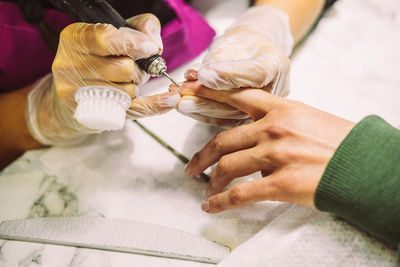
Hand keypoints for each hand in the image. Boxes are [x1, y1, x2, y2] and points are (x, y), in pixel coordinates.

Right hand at [27, 14, 179, 144]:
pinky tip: (170, 100)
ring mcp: (81, 94)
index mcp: (75, 39)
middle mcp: (71, 66)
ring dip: (137, 85)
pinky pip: (133, 110)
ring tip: (127, 80)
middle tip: (135, 66)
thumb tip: (155, 45)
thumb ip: (140, 27)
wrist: (75, 91)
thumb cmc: (98, 56)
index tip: (149, 48)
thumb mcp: (115, 31)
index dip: (133, 43)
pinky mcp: (94, 113)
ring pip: (129, 90)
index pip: (106, 40)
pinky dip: (156, 105)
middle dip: (139, 68)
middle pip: (124, 68)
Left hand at [177, 6, 292, 127]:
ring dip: (200, 107)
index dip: (227, 75)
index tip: (203, 74)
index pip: (253, 73)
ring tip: (178, 100)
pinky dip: (201, 114)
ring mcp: (261, 110)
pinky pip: (223, 121)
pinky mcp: (246, 119)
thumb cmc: (242, 45)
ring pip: (229, 114)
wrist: (252, 54)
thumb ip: (219, 58)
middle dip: (206, 97)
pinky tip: (185, 107)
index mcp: (276, 66)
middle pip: (240, 100)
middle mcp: (273, 92)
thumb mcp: (232, 41)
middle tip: (182, 92)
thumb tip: (199, 75)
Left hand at [180, 81, 354, 212]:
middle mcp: (274, 128)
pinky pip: (240, 193)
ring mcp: (276, 155)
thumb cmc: (341, 143)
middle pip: (223, 140)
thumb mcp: (309, 119)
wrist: (366, 165)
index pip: (237, 96)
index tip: (189, 93)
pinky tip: (212, 207)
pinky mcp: (280, 183)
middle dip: (202, 156)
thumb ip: (279, 121)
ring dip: (212, 182)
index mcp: (282, 109)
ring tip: (206, 191)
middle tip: (192, 166)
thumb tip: (257, 134)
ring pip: (227, 166)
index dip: (209, 94)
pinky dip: (221, 202)